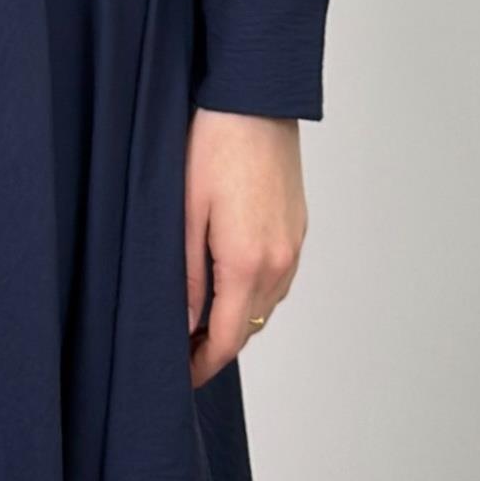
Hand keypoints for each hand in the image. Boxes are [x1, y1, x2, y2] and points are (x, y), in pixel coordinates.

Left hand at [185, 108, 306, 385]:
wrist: (257, 101)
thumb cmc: (214, 147)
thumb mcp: (185, 214)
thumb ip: (188, 276)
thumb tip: (187, 324)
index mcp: (248, 264)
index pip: (227, 339)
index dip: (203, 366)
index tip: (182, 379)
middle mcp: (280, 262)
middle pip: (249, 329)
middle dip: (217, 347)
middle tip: (181, 353)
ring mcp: (294, 246)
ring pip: (266, 306)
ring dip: (237, 320)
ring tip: (199, 321)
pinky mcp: (298, 229)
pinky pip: (278, 279)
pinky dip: (253, 293)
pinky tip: (228, 283)